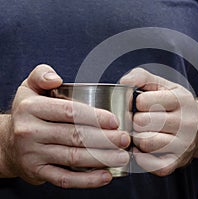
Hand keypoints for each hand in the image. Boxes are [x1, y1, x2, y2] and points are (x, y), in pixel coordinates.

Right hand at [2, 64, 130, 187]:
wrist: (8, 143)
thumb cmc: (29, 112)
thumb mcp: (30, 87)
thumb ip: (42, 75)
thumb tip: (56, 78)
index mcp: (31, 108)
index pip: (68, 112)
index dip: (95, 117)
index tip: (115, 121)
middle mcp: (30, 132)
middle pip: (75, 136)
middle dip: (105, 139)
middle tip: (125, 139)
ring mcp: (33, 155)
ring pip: (73, 158)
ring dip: (102, 158)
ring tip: (122, 156)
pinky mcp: (37, 173)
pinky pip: (64, 179)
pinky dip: (87, 181)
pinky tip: (105, 176)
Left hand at [120, 68, 197, 175]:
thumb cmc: (173, 105)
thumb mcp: (163, 85)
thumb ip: (141, 77)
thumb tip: (124, 82)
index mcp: (181, 100)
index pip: (143, 101)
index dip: (136, 103)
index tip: (140, 106)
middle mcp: (186, 122)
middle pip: (143, 123)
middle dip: (135, 121)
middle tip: (139, 121)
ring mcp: (183, 144)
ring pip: (146, 143)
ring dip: (137, 139)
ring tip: (141, 134)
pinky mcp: (177, 161)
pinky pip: (153, 165)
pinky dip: (142, 158)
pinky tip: (142, 150)